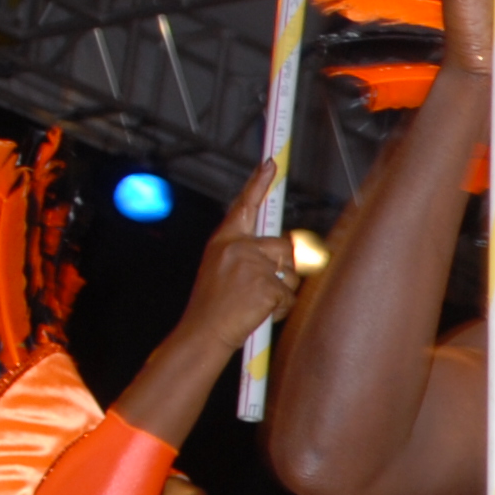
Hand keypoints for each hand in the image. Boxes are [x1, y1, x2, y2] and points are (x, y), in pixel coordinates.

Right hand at [180, 164, 300, 351]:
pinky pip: (290, 296)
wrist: (203, 332)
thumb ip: (253, 257)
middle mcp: (238, 248)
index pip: (244, 206)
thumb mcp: (226, 271)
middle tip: (263, 289)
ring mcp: (252, 265)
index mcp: (224, 241)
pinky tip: (258, 314)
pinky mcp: (266, 285)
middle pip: (285, 246)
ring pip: (292, 272)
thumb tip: (289, 252)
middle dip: (286, 268)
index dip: (258, 183)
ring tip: (255, 304)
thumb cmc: (215, 306)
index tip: (271, 163)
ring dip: (283, 292)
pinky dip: (280, 310)